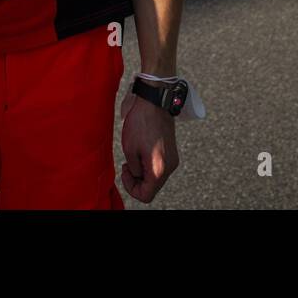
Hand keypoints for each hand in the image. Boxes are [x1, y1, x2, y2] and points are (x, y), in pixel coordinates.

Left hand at [119, 89, 179, 203]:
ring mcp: (173, 160)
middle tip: (127, 164)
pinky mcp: (172, 152)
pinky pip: (160, 167)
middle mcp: (170, 167)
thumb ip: (134, 170)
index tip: (125, 171)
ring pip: (156, 178)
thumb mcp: (129, 149)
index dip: (131, 188)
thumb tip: (137, 176)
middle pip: (152, 188)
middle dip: (137, 180)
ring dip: (143, 172)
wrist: (155, 102)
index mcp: (159, 169)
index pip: (146, 195)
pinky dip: (149, 165)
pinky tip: (142, 152)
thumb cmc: (140, 123)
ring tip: (134, 156)